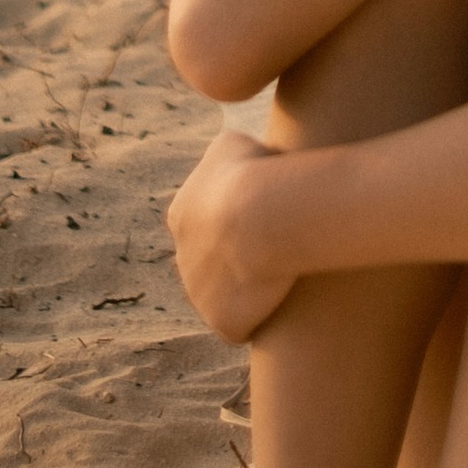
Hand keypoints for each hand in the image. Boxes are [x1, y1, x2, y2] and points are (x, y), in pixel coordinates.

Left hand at [165, 127, 294, 342]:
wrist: (264, 216)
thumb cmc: (254, 170)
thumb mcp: (231, 144)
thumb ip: (225, 158)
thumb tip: (237, 161)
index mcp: (181, 215)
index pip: (205, 222)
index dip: (236, 220)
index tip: (265, 215)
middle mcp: (182, 259)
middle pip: (211, 263)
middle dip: (238, 256)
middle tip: (277, 245)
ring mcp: (199, 296)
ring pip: (225, 295)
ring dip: (249, 288)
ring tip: (286, 276)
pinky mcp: (223, 323)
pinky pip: (242, 323)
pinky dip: (261, 315)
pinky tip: (287, 300)